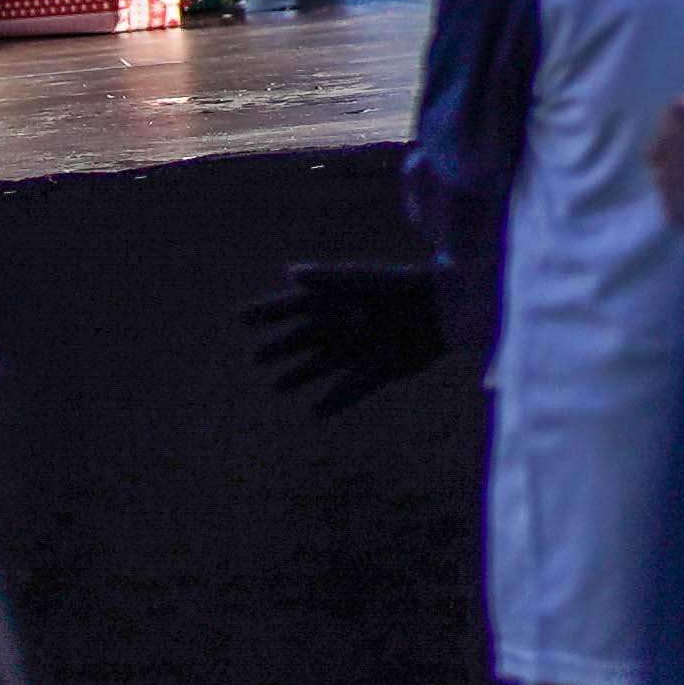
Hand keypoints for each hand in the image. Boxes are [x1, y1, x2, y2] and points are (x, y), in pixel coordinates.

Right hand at [238, 259, 450, 416]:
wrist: (442, 310)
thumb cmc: (399, 287)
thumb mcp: (360, 280)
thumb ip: (327, 277)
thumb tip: (288, 272)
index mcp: (335, 300)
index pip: (293, 306)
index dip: (268, 311)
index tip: (241, 318)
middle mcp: (343, 325)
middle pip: (303, 339)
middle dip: (279, 348)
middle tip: (257, 358)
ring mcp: (360, 349)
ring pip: (322, 365)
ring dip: (300, 376)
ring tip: (278, 387)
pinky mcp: (380, 371)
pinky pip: (352, 389)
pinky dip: (335, 401)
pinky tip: (316, 412)